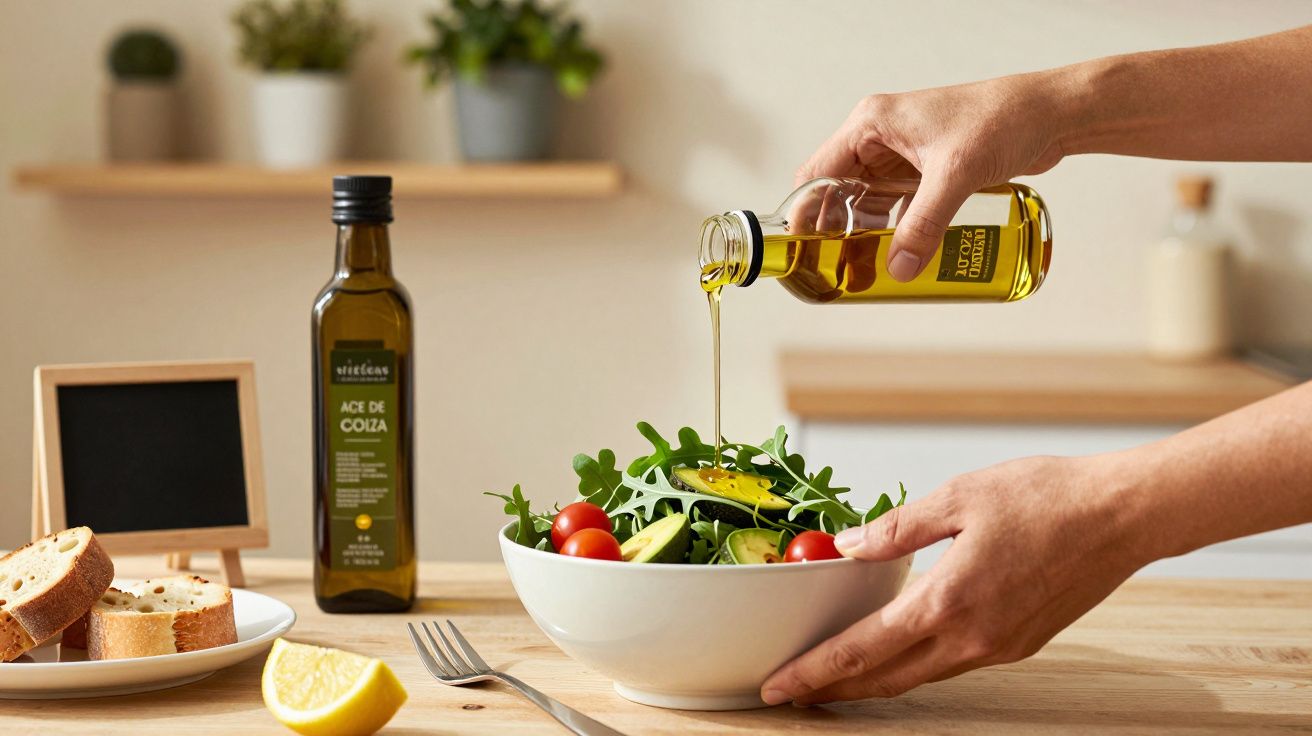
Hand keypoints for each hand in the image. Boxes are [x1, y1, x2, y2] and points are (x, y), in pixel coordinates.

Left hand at [761, 454, 1149, 704]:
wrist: (1123, 516)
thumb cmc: (1048, 498)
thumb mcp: (958, 497)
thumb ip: (895, 529)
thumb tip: (846, 548)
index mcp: (947, 602)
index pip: (861, 650)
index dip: (813, 672)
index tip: (778, 686)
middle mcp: (971, 639)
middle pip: (885, 680)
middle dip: (833, 689)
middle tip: (794, 691)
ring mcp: (998, 648)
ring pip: (919, 676)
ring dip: (873, 680)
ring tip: (835, 675)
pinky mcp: (1019, 643)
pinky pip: (952, 664)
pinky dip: (914, 664)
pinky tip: (899, 647)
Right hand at [796, 73, 1069, 280]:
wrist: (1051, 114)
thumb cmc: (1003, 119)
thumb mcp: (954, 174)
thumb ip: (924, 223)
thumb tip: (899, 269)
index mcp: (872, 124)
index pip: (819, 171)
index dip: (805, 212)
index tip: (801, 248)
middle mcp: (881, 137)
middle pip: (838, 190)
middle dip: (833, 230)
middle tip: (832, 267)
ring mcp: (903, 154)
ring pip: (867, 200)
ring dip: (864, 233)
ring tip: (860, 269)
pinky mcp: (926, 169)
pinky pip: (897, 204)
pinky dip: (893, 228)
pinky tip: (896, 255)